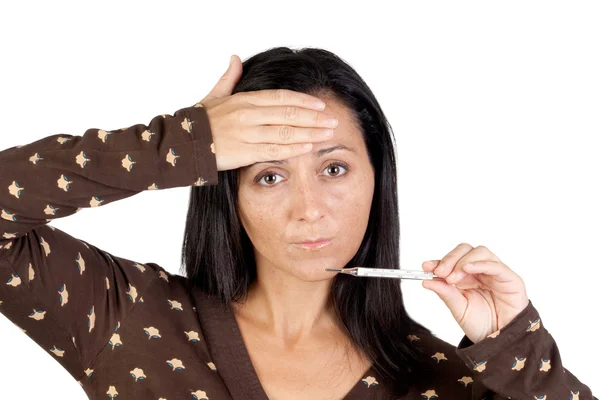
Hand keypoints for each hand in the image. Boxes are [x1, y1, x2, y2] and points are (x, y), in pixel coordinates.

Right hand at [193, 55, 338, 171]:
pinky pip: (274, 149)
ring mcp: (247, 133)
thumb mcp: (213, 95)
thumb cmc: (199, 121)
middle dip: (314, 118)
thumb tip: (235, 58)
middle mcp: (248, 114)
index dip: (303, 101)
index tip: (320, 105)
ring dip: (310, 133)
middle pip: (289, 114)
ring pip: (285, 132)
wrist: (182, 143)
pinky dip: (293, 148)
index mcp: (244, 100)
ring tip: (327, 134)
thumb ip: (228, 78)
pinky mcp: (244, 152)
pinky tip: (308, 147)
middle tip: (332, 121)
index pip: (281, 98)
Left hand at [421, 243, 529, 343]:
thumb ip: (445, 293)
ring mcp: (495, 273)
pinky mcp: (510, 279)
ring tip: (453, 278)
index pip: (452, 260)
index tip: (426, 267)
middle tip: (440, 272)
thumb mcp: (458, 309)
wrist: (500, 343)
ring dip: (463, 262)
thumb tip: (426, 281)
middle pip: (465, 250)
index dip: (439, 261)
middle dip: (450, 259)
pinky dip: (480, 264)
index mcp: (467, 277)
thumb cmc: (482, 325)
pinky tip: (468, 268)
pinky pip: (496, 265)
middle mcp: (481, 272)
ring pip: (480, 252)